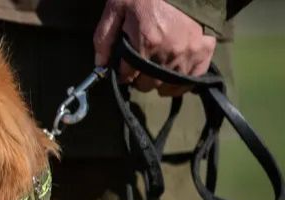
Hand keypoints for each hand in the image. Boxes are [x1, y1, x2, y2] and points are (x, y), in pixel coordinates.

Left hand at [93, 0, 216, 96]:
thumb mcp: (116, 9)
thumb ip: (104, 39)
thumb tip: (100, 66)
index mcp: (146, 42)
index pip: (128, 75)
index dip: (123, 74)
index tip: (124, 69)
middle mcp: (169, 52)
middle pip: (148, 84)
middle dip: (139, 78)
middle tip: (139, 68)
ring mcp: (189, 53)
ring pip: (168, 85)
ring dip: (159, 81)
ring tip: (155, 70)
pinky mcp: (205, 50)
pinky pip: (192, 79)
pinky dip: (181, 82)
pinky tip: (173, 76)